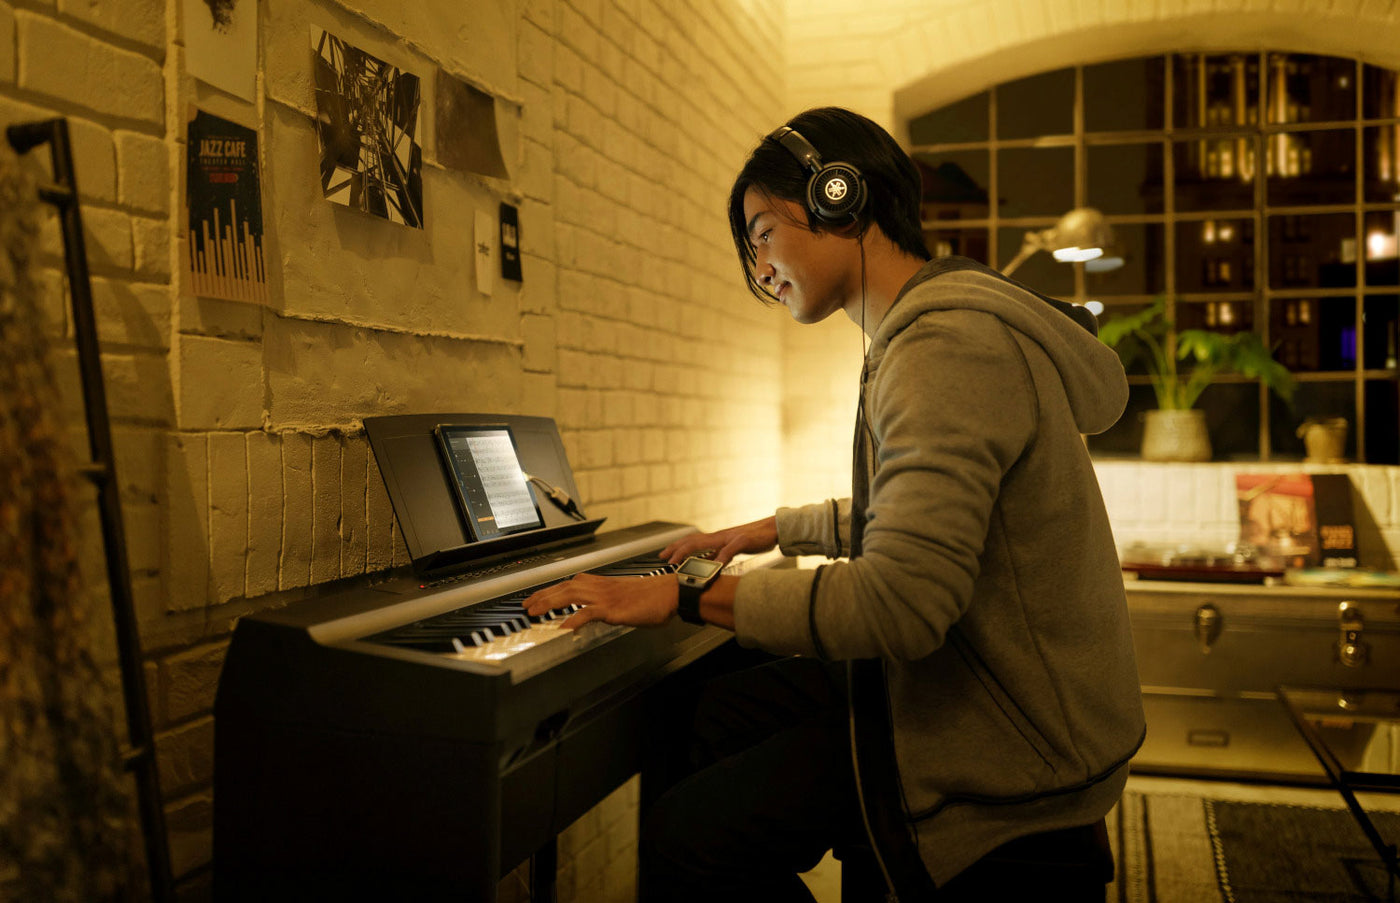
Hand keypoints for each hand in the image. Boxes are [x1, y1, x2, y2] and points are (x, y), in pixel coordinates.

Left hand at [524, 573, 677, 629]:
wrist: (671, 594)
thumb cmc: (654, 598)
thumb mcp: (627, 598)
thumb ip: (610, 604)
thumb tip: (600, 614)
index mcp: (603, 584)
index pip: (570, 583)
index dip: (551, 590)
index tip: (537, 597)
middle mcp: (600, 587)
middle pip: (564, 586)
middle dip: (543, 596)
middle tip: (527, 606)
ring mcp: (605, 597)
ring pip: (570, 595)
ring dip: (549, 603)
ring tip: (534, 613)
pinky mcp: (612, 609)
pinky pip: (587, 613)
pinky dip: (573, 620)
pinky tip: (562, 628)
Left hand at [660, 516, 778, 565]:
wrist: (774, 528)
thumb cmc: (755, 538)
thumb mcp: (733, 548)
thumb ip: (720, 554)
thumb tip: (709, 563)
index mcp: (717, 539)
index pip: (692, 541)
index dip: (676, 548)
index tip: (663, 555)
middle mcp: (720, 536)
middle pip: (692, 540)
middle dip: (676, 549)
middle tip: (663, 558)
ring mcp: (730, 537)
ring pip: (705, 542)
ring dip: (689, 551)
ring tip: (677, 561)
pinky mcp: (743, 540)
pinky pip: (729, 550)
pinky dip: (720, 557)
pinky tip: (714, 565)